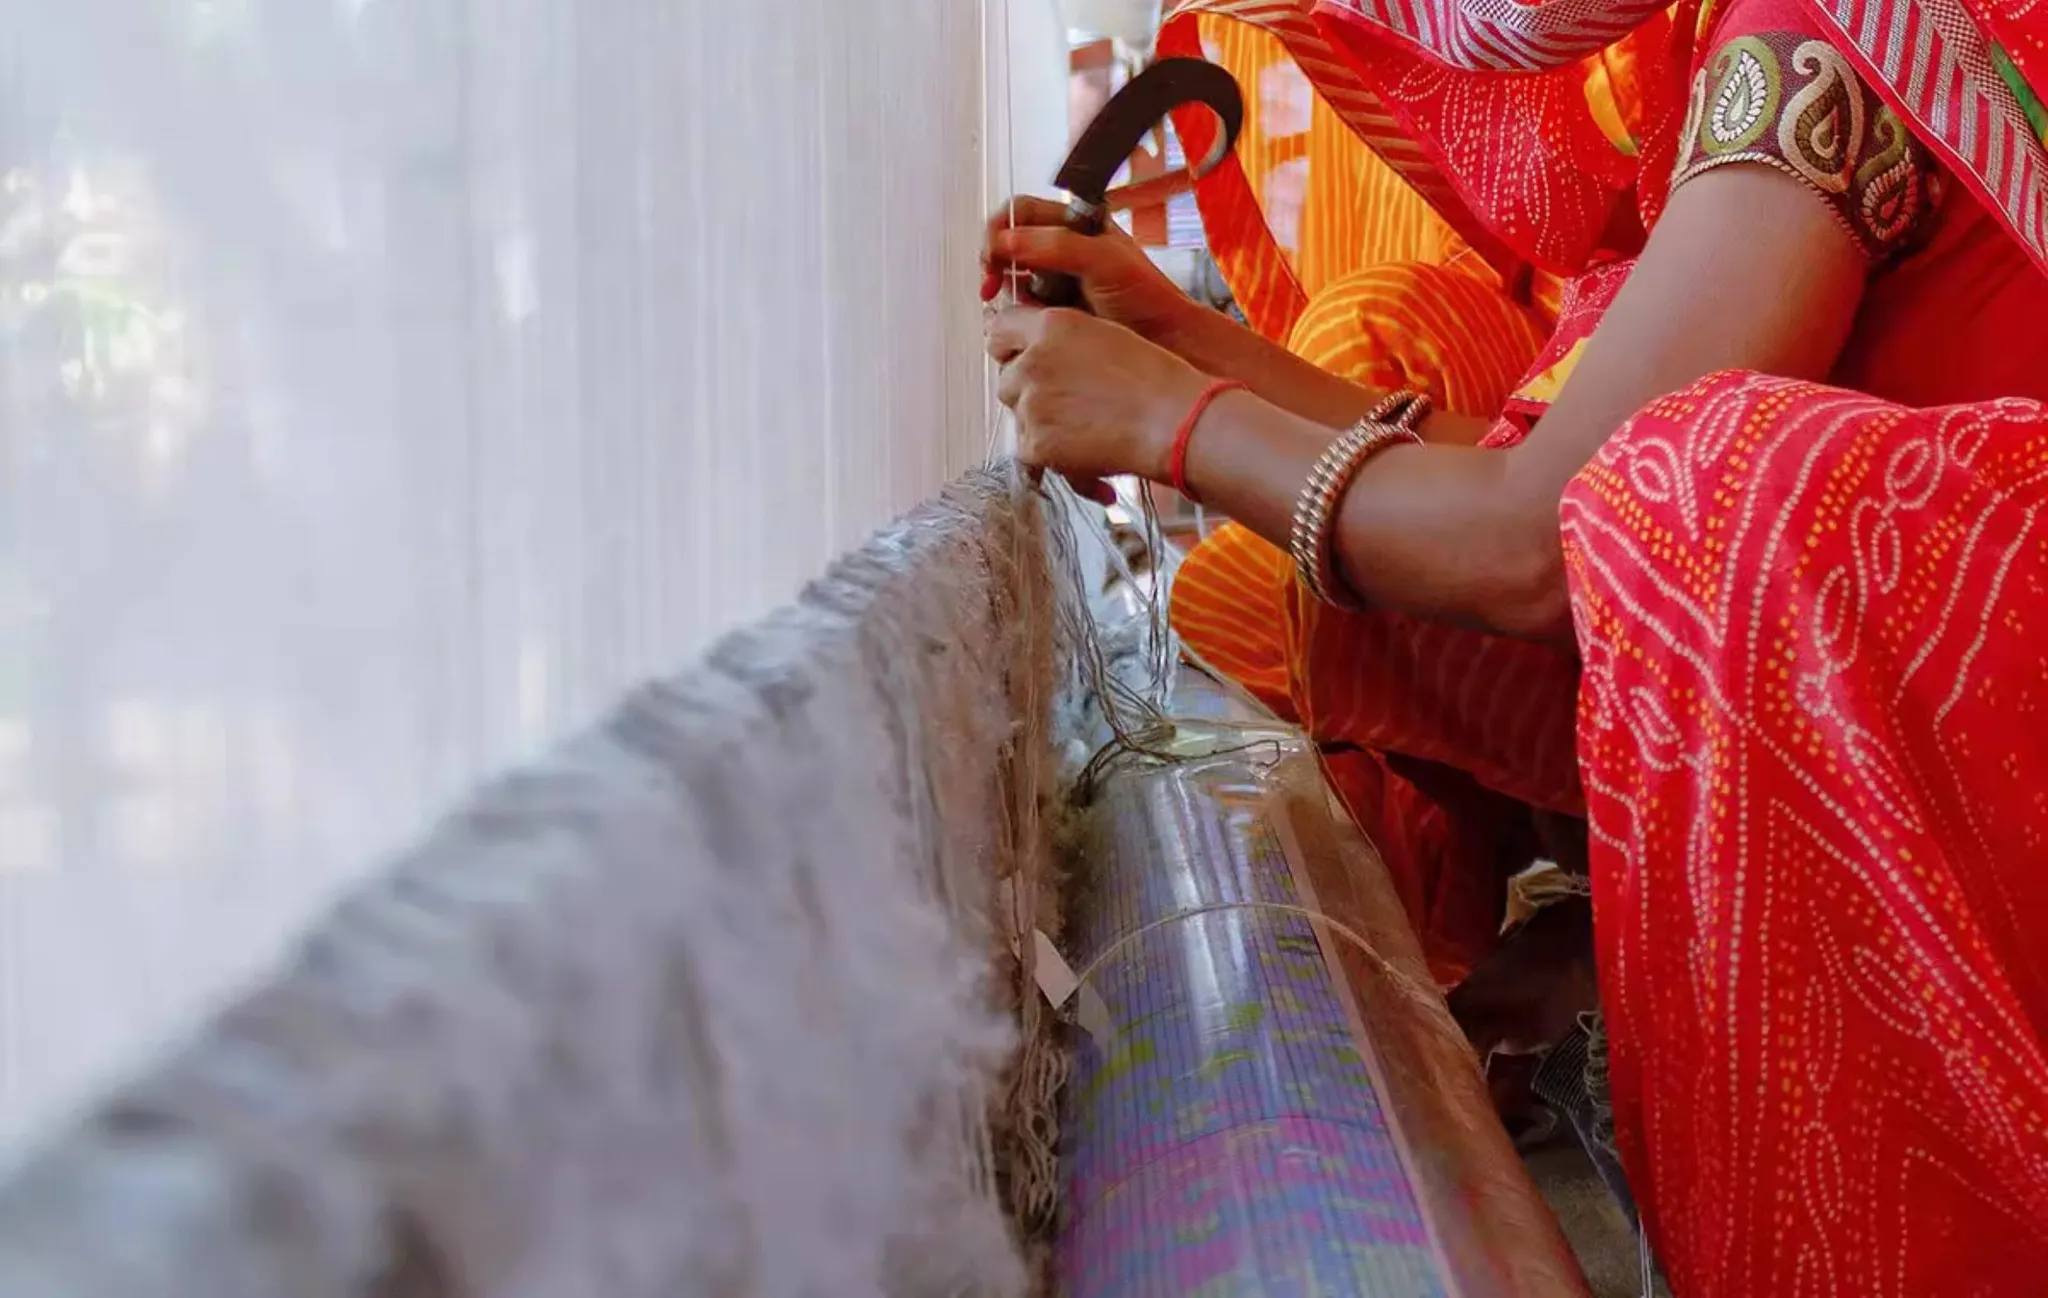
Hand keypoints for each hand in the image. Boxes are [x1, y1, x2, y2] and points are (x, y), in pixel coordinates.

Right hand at [980, 196, 1196, 345]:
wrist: (1165, 341)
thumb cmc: (1146, 295)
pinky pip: (1019, 307)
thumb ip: (1056, 245)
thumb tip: (1008, 241)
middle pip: (1007, 243)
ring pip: (1010, 278)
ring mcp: (1054, 280)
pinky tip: (1030, 321)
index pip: (1021, 211)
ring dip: (1006, 292)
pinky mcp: (1051, 311)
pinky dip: (1016, 314)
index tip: (993, 255)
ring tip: (1023, 308)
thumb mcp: (1103, 260)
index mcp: (1074, 222)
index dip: (1000, 229)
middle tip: (990, 286)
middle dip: (994, 262)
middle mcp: (1060, 248)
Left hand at [986, 305, 1210, 486]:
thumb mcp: (1105, 334)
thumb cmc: (1156, 381)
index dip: (1012, 346)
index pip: (1001, 328)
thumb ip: (1063, 339)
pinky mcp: (1035, 444)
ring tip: (1084, 428)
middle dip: (1029, 389)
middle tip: (1068, 401)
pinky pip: (1028, 449)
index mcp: (1052, 325)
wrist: (1173, 422)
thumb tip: (1038, 353)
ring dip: (1040, 421)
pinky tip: (1086, 454)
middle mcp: (1033, 361)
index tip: (1022, 357)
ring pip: (1017, 413)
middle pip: (1007, 377)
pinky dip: (1051, 455)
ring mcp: (1031, 404)